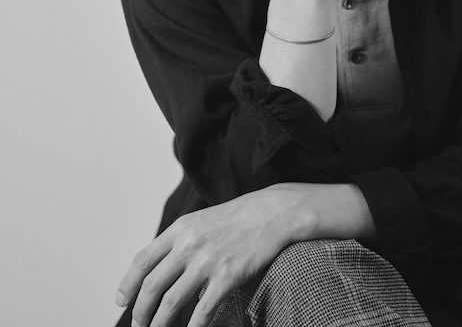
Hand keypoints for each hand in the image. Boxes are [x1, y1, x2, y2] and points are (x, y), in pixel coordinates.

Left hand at [115, 187, 300, 326]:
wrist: (271, 213)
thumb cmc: (236, 219)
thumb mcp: (200, 222)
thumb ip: (178, 242)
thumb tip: (158, 270)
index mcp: (179, 229)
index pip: (142, 261)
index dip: (128, 285)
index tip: (121, 301)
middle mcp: (188, 245)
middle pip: (152, 286)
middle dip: (140, 312)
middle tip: (139, 324)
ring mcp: (207, 262)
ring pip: (170, 302)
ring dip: (159, 324)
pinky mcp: (227, 277)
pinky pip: (202, 311)